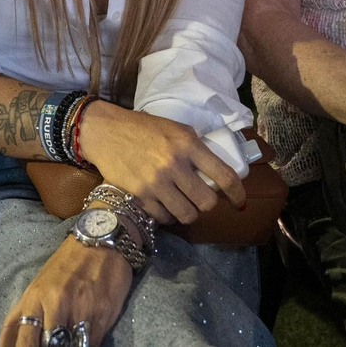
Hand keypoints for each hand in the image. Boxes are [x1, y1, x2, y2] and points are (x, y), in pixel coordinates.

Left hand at [0, 236, 131, 346]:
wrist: (102, 239)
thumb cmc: (66, 264)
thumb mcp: (37, 286)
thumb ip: (22, 315)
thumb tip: (5, 344)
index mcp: (34, 298)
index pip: (20, 338)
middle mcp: (54, 304)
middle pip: (43, 346)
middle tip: (50, 345)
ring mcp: (79, 310)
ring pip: (68, 346)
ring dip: (66, 346)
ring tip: (65, 341)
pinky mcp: (102, 314)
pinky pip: (90, 344)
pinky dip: (84, 345)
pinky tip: (82, 340)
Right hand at [76, 100, 245, 224]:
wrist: (106, 132)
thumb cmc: (144, 129)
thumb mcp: (176, 130)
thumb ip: (196, 150)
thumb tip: (216, 172)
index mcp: (188, 144)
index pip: (224, 174)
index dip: (237, 192)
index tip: (239, 201)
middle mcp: (175, 165)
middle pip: (207, 202)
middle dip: (207, 203)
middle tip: (201, 198)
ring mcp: (157, 183)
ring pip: (187, 214)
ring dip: (188, 212)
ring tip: (182, 203)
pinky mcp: (140, 196)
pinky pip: (164, 218)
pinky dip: (167, 215)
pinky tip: (163, 204)